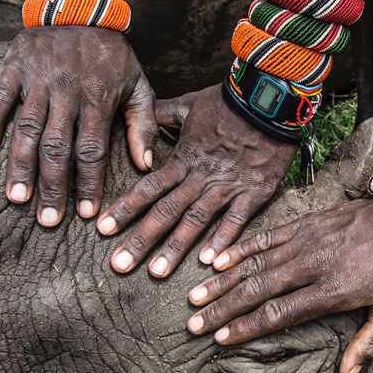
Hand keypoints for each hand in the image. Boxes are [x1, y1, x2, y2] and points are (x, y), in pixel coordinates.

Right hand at [0, 26, 157, 224]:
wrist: (81, 4)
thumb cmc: (112, 54)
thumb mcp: (138, 84)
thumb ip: (142, 125)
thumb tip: (145, 165)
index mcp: (98, 97)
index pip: (92, 149)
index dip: (88, 182)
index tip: (86, 213)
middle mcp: (67, 90)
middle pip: (57, 147)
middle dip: (53, 186)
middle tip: (48, 220)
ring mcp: (38, 77)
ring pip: (27, 128)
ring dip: (20, 165)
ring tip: (17, 198)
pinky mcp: (15, 65)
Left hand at [97, 85, 296, 277]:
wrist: (270, 99)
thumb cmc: (230, 101)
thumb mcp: (190, 104)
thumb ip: (162, 114)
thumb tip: (141, 116)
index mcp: (183, 158)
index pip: (148, 187)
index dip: (124, 209)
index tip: (102, 229)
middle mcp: (200, 177)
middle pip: (165, 212)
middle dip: (140, 239)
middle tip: (119, 265)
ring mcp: (227, 186)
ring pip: (195, 221)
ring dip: (175, 248)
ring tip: (156, 272)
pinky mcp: (254, 192)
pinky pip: (237, 220)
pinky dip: (223, 240)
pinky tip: (210, 263)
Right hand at [186, 197, 372, 372]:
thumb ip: (368, 344)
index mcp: (333, 290)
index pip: (280, 312)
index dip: (247, 326)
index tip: (221, 338)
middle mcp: (312, 264)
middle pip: (257, 289)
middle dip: (222, 308)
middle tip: (194, 325)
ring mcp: (305, 241)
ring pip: (254, 263)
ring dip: (222, 281)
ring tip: (195, 298)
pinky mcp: (304, 224)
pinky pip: (265, 238)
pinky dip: (239, 249)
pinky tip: (215, 260)